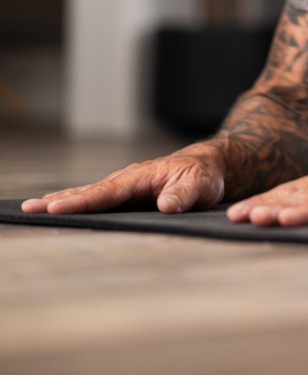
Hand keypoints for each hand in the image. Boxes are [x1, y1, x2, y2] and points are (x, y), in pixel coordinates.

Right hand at [20, 143, 227, 215]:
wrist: (209, 166)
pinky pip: (98, 196)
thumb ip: (184, 195)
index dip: (82, 201)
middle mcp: (129, 178)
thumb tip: (166, 205)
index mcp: (142, 176)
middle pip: (90, 191)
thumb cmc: (205, 175)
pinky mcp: (127, 192)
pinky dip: (77, 200)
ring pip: (90, 192)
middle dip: (59, 199)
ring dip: (62, 199)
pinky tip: (61, 205)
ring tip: (35, 207)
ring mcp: (126, 185)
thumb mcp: (201, 185)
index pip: (107, 192)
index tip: (56, 207)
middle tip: (30, 208)